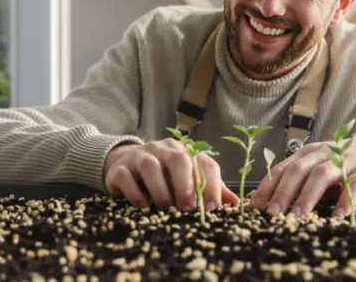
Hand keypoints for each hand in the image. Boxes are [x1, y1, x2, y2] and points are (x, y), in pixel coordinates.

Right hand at [103, 138, 239, 210]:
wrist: (123, 163)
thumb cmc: (162, 174)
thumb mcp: (186, 178)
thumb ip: (209, 188)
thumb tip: (236, 204)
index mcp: (184, 151)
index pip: (203, 162)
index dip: (212, 184)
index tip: (213, 208)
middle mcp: (163, 149)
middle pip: (178, 158)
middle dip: (185, 185)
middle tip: (187, 208)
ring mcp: (139, 156)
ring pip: (151, 166)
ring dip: (161, 190)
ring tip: (165, 207)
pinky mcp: (119, 168)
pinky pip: (126, 178)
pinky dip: (136, 194)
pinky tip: (143, 206)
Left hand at [248, 135, 355, 216]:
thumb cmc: (343, 164)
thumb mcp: (318, 168)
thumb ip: (299, 182)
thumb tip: (271, 206)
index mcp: (307, 153)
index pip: (282, 168)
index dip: (267, 186)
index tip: (254, 206)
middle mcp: (323, 154)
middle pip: (298, 170)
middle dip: (283, 192)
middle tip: (273, 213)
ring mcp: (345, 160)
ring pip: (322, 175)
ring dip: (307, 196)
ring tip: (298, 216)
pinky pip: (354, 184)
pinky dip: (345, 200)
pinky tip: (337, 216)